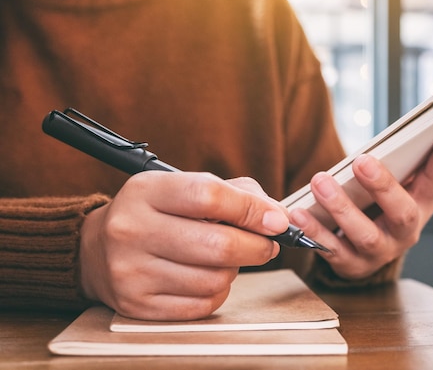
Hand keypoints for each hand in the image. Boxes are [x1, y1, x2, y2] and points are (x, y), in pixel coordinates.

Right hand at [79, 172, 288, 320]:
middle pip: (218, 245)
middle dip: (257, 247)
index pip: (209, 196)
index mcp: (146, 191)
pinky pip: (201, 305)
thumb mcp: (183, 187)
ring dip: (233, 271)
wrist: (97, 248)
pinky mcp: (136, 305)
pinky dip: (217, 293)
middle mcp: (132, 230)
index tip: (277, 221)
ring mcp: (131, 271)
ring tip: (223, 259)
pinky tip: (207, 278)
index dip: (252, 210)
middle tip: (266, 245)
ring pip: (214, 280)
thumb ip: (234, 193)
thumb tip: (276, 217)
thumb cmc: (155, 213)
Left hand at [290, 126, 432, 280]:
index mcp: (421, 205)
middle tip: (361, 161)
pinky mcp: (351, 265)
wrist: (359, 252)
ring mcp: (380, 253)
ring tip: (320, 182)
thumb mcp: (395, 186)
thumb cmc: (376, 206)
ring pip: (365, 235)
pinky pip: (332, 250)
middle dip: (383, 186)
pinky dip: (314, 232)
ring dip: (342, 208)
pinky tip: (298, 213)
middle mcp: (405, 233)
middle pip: (402, 213)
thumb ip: (403, 161)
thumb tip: (423, 125)